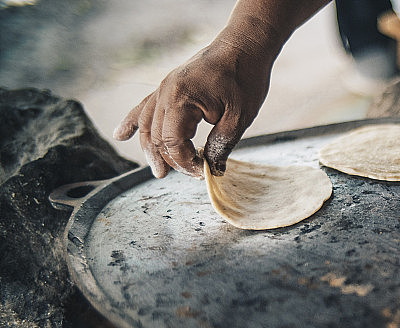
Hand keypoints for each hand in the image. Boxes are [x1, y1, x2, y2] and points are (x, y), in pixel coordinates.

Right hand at [114, 38, 273, 177]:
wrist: (244, 45)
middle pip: (157, 136)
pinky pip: (145, 106)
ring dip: (150, 149)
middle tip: (188, 175)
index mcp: (181, 99)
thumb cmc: (245, 77)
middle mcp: (165, 92)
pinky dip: (133, 122)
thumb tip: (213, 168)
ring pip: (148, 124)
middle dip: (169, 160)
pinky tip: (120, 134)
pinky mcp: (169, 85)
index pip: (172, 142)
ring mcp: (164, 87)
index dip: (185, 162)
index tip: (203, 172)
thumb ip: (221, 144)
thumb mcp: (239, 117)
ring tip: (159, 171)